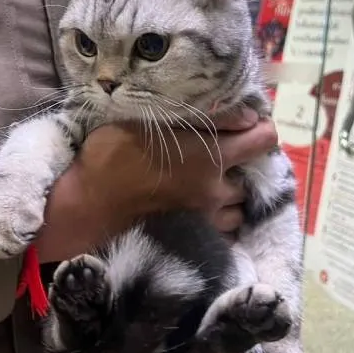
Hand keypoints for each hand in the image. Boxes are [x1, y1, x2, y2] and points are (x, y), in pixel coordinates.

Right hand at [80, 108, 274, 218]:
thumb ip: (206, 116)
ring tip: (211, 185)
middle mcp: (217, 189)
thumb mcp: (152, 118)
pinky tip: (199, 207)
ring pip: (239, 207)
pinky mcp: (193, 237)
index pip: (265, 139)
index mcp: (212, 155)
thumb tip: (249, 116)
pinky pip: (222, 230)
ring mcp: (206, 217)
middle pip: (253, 176)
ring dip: (231, 196)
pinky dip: (218, 218)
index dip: (260, 128)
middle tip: (222, 156)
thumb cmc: (113, 154)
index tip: (246, 126)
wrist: (88, 205)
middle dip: (243, 166)